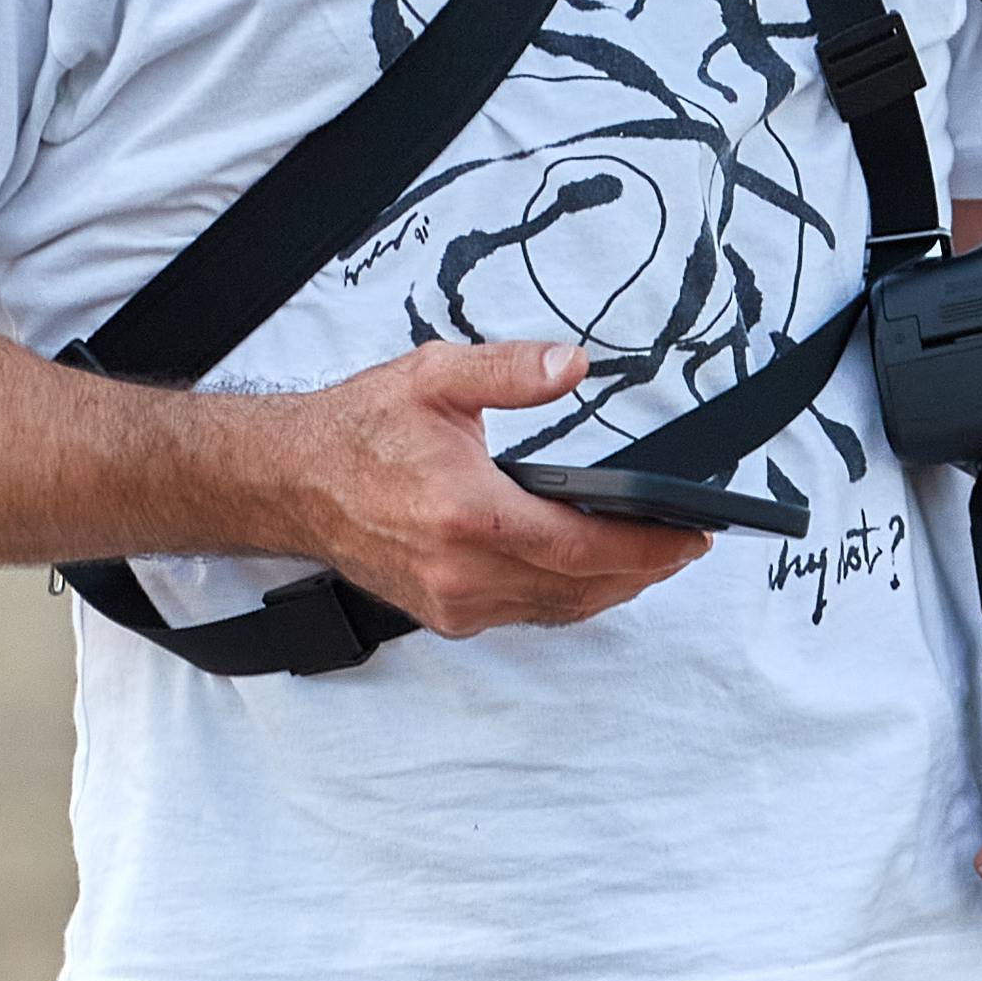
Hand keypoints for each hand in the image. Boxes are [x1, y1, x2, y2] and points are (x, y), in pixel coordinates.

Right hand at [258, 340, 709, 638]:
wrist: (291, 482)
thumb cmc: (357, 432)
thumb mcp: (435, 376)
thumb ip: (510, 371)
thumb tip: (571, 365)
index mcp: (468, 514)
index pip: (584, 547)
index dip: (648, 546)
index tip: (691, 536)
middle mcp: (463, 572)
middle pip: (583, 588)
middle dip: (644, 569)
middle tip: (685, 546)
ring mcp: (453, 602)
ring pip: (559, 609)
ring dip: (611, 588)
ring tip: (653, 558)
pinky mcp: (445, 614)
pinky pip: (527, 615)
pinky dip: (569, 598)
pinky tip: (591, 572)